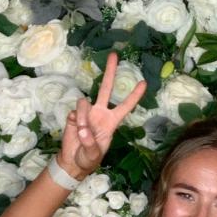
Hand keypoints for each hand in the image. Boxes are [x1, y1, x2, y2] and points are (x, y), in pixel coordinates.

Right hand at [59, 52, 146, 176]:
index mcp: (111, 122)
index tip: (144, 83)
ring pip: (85, 102)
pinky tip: (75, 131)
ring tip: (83, 133)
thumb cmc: (88, 158)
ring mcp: (87, 113)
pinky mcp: (74, 115)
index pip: (125, 106)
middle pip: (106, 88)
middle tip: (114, 54)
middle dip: (110, 72)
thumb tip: (83, 129)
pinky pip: (76, 111)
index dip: (134, 96)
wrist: (72, 162)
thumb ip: (90, 143)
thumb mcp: (93, 155)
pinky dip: (77, 121)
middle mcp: (100, 113)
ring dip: (84, 118)